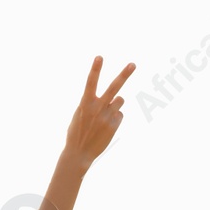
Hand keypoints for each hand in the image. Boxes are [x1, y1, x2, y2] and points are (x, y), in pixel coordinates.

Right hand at [63, 56, 134, 171]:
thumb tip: (114, 99)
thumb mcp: (79, 114)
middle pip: (114, 88)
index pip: (90, 83)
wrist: (79, 153)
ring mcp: (107, 116)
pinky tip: (106, 127)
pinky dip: (115, 118)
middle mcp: (97, 108)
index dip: (95, 69)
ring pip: (120, 100)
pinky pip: (120, 115)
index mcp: (85, 103)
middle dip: (124, 75)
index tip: (99, 57)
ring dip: (115, 104)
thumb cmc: (77, 132)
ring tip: (105, 115)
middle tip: (133, 64)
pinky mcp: (114, 125)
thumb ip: (93, 104)